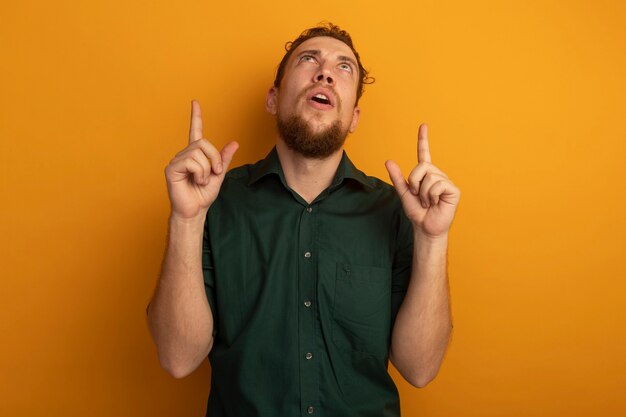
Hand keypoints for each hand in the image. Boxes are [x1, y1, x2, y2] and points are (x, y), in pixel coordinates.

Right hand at [165, 100, 238, 218]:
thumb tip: (234, 143)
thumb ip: (224, 159)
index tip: (195, 102)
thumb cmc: (203, 194)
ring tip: (202, 180)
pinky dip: (200, 173)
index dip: (196, 117)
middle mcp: (184, 154)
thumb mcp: (219, 175)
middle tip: (215, 173)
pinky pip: (191, 162)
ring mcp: (176, 161)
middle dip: (214, 158)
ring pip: (198, 152)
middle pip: (203, 142)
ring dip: (207, 169)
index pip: (195, 131)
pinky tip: (195, 181)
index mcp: (195, 154)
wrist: (195, 211)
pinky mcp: (171, 169)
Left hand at [385, 124, 459, 238]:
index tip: (423, 125)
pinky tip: (436, 203)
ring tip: (428, 202)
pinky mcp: (453, 190)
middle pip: (422, 166)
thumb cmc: (417, 212)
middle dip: (414, 182)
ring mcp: (446, 181)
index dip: (423, 139)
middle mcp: (437, 174)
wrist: (425, 228)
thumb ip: (397, 178)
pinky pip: (437, 184)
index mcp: (426, 174)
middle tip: (418, 196)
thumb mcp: (404, 193)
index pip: (424, 153)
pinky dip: (431, 196)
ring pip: (429, 176)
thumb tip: (388, 161)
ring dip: (423, 192)